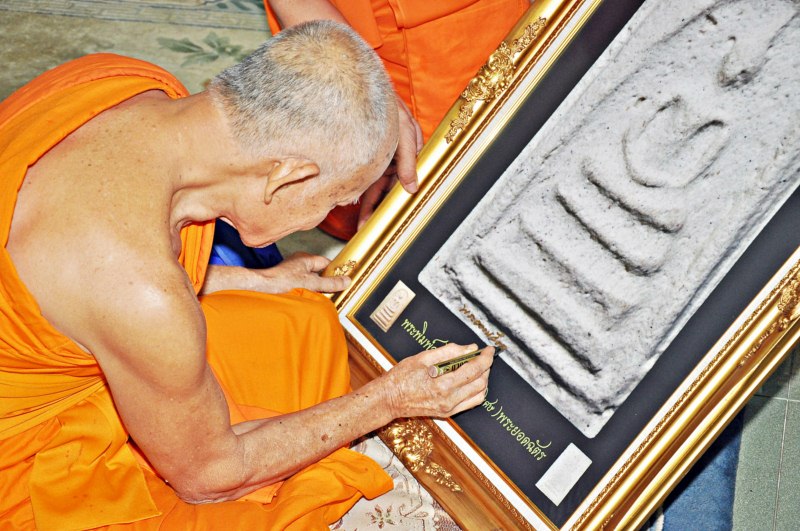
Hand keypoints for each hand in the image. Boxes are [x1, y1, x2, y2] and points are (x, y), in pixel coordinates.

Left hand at [254, 252, 350, 293]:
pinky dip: (306, 292)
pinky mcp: (286, 282)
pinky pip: (301, 286)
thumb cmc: (282, 282)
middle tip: (334, 291)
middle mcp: (298, 263)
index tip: (343, 280)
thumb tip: (346, 281)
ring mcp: (291, 272)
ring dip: (315, 289)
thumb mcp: (312, 284)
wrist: (261, 289)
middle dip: (325, 282)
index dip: (334, 271)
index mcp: (305, 258)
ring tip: (320, 297)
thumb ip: (330, 283)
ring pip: (310, 280)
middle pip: (318, 272)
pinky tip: (307, 300)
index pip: (325, 263)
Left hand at [357, 96, 423, 229]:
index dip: (398, 200)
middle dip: (378, 207)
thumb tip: (413, 187)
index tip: (393, 218)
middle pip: (386, 186)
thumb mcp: (402, 129)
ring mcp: (377, 153)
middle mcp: (392, 153)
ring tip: (361, 222)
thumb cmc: (387, 102)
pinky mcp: (360, 151)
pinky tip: (352, 201)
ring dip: (367, 202)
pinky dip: (358, 188)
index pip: (406, 181)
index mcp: (408, 149)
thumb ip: (408, 158)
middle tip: (369, 225)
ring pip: (373, 183)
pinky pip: (361, 175)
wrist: (353, 83)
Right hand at [379, 343, 493, 418]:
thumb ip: (449, 352)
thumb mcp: (423, 358)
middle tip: (483, 356)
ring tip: (477, 367)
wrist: (389, 399)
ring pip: (479, 394)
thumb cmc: (402, 377)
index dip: (485, 358)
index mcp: (442, 384)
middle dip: (486, 367)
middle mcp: (448, 400)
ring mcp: (449, 409)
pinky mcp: (447, 414)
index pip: (474, 370)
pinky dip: (477, 391)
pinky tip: (471, 380)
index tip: (489, 350)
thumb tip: (470, 348)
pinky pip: (471, 403)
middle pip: (480, 382)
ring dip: (483, 379)